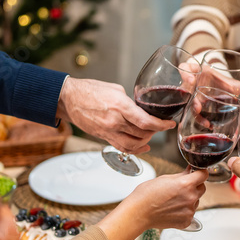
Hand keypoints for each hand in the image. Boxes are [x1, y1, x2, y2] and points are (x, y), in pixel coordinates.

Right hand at [57, 78, 174, 152]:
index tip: (170, 124)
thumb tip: (141, 109)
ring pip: (134, 145)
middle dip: (155, 132)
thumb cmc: (90, 90)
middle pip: (143, 134)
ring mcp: (108, 131)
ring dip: (146, 142)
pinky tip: (143, 146)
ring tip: (150, 135)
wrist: (69, 99)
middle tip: (160, 126)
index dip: (162, 126)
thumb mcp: (116, 90)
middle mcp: (115, 121)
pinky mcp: (103, 137)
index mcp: (120, 106)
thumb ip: (130, 102)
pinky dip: (135, 149)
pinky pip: (122, 148)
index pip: (146, 122)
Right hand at [99, 169, 207, 239]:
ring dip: (189, 199)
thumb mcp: (164, 178)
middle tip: (182, 188)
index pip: (204, 175)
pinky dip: (184, 211)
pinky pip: (190, 213)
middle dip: (195, 186)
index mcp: (186, 184)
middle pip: (202, 188)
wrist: (139, 212)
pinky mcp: (186, 221)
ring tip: (173, 201)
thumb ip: (181, 175)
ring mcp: (189, 211)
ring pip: (196, 201)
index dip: (200, 172)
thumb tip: (190, 172)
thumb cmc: (147, 194)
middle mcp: (191, 198)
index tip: (197, 173)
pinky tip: (172, 210)